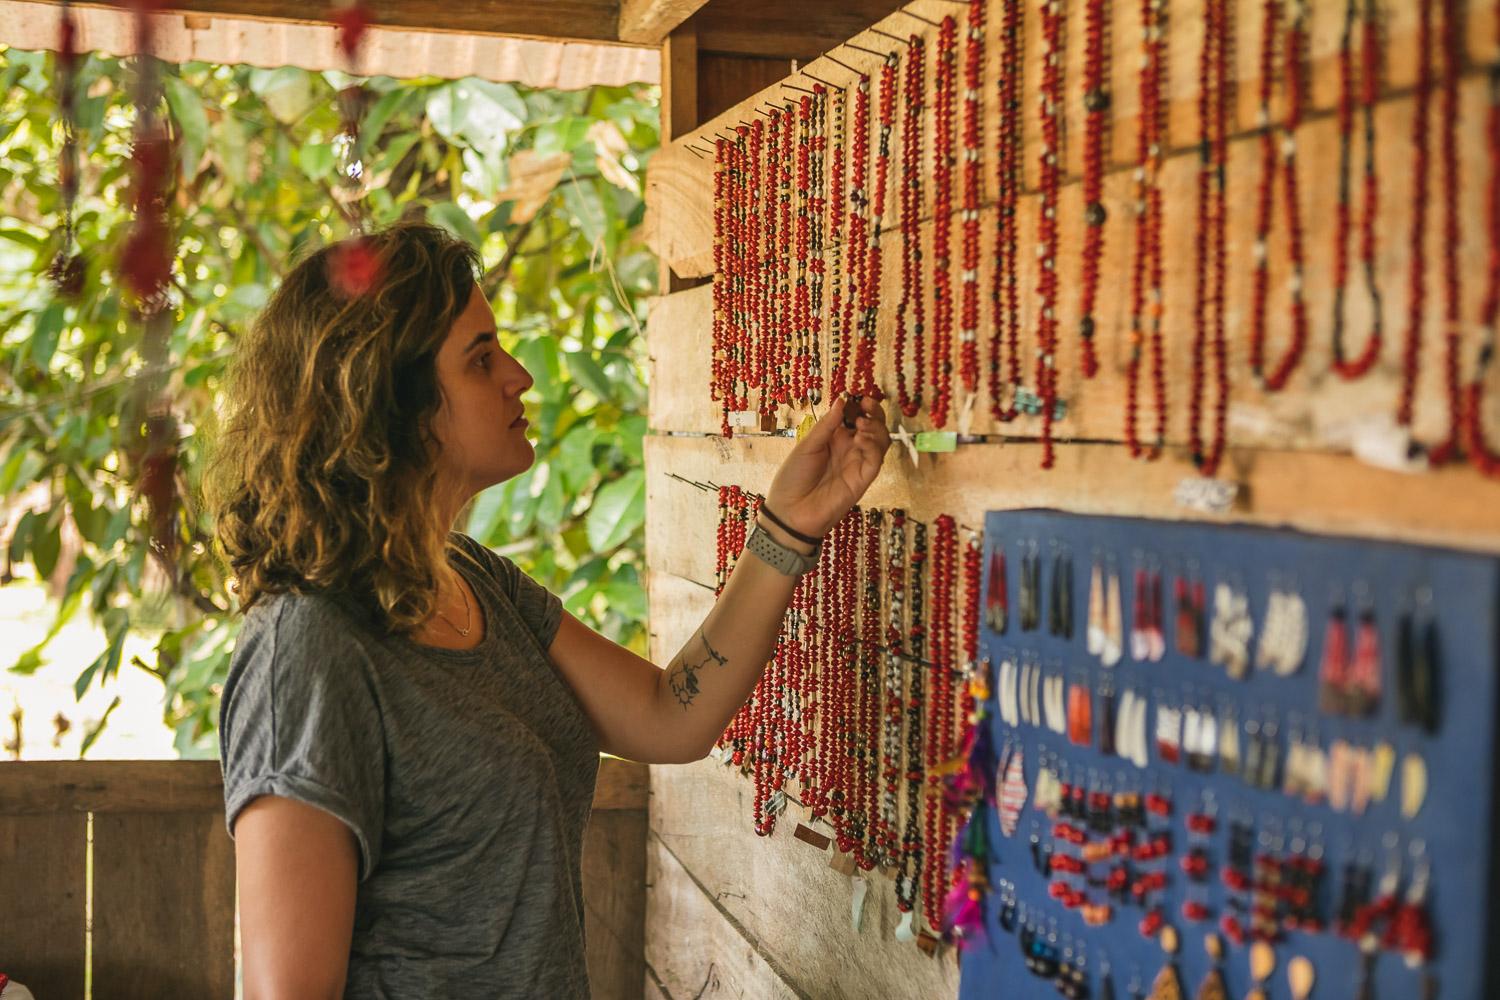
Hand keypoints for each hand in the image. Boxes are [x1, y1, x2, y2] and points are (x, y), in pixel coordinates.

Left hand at [764, 393, 892, 539]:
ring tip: (861, 423)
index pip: (856, 417)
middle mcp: (850, 449)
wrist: (789, 512)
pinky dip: (873, 446)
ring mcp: (858, 464)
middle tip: (866, 404)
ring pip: (881, 441)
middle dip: (874, 413)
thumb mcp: (807, 446)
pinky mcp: (863, 480)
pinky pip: (876, 460)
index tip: (857, 395)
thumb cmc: (793, 478)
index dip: (860, 405)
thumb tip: (842, 399)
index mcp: (835, 439)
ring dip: (876, 428)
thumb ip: (827, 425)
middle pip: (874, 427)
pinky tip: (861, 439)